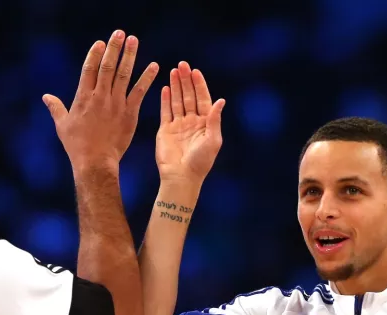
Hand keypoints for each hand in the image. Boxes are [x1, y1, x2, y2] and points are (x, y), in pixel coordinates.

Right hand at [43, 30, 159, 172]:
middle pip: (107, 66)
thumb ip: (56, 108)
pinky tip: (154, 66)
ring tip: (134, 41)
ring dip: (130, 56)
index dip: (95, 54)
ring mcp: (116, 104)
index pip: (89, 69)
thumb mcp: (63, 125)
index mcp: (83, 97)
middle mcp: (100, 97)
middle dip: (114, 48)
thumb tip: (46, 96)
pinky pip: (139, 92)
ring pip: (124, 75)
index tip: (101, 42)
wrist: (95, 162)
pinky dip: (147, 78)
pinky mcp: (130, 113)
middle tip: (120, 33)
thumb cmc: (77, 146)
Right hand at [156, 61, 225, 184]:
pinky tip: (165, 87)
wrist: (181, 176)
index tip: (195, 71)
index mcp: (205, 123)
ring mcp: (178, 125)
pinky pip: (165, 111)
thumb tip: (221, 100)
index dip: (199, 85)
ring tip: (173, 71)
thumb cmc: (200, 161)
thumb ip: (214, 119)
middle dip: (186, 81)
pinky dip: (165, 99)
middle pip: (189, 96)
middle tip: (182, 65)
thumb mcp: (213, 140)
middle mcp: (192, 122)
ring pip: (177, 101)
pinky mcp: (165, 130)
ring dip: (176, 86)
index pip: (202, 99)